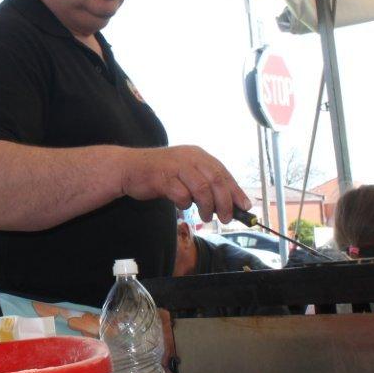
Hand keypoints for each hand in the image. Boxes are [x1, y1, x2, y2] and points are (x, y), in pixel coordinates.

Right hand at [121, 146, 251, 222]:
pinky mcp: (162, 177)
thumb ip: (203, 183)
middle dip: (225, 202)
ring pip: (202, 188)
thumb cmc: (159, 173)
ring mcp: (175, 166)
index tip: (245, 206)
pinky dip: (185, 204)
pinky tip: (182, 206)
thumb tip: (226, 204)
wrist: (128, 168)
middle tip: (226, 218)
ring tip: (206, 217)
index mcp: (198, 155)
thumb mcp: (185, 172)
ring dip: (207, 206)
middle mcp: (189, 157)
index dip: (236, 191)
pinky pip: (181, 194)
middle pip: (216, 181)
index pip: (223, 173)